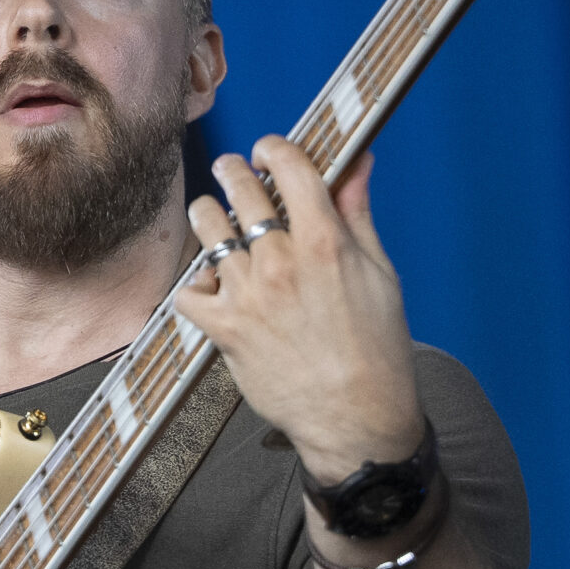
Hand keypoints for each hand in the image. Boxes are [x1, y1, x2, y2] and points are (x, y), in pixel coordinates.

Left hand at [174, 139, 424, 482]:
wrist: (357, 419)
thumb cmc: (378, 350)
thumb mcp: (380, 274)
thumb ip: (358, 213)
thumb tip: (358, 162)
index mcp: (326, 241)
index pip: (289, 166)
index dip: (273, 148)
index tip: (267, 151)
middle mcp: (282, 261)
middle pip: (241, 189)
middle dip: (233, 170)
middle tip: (231, 170)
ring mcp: (248, 295)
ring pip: (207, 228)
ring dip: (208, 213)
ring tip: (211, 214)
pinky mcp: (225, 329)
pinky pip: (189, 290)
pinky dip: (195, 282)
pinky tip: (211, 281)